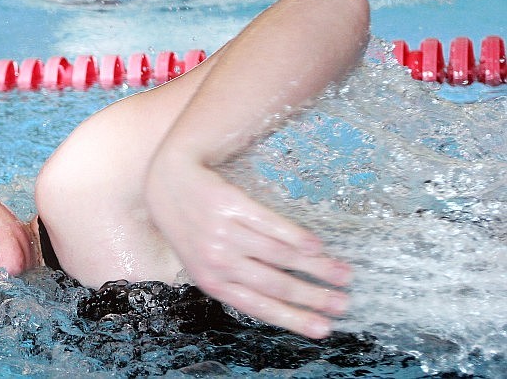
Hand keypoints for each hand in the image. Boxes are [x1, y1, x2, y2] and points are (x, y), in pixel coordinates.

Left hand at [145, 152, 351, 338]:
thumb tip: (279, 303)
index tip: (323, 328)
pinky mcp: (230, 204)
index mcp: (211, 281)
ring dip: (316, 267)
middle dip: (314, 296)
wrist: (167, 182)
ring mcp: (223, 231)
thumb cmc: (190, 227)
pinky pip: (270, 224)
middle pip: (275, 282)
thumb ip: (233, 281)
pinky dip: (296, 236)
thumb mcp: (202, 262)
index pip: (259, 306)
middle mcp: (217, 260)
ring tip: (342, 273)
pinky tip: (317, 245)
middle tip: (343, 302)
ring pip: (279, 255)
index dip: (293, 318)